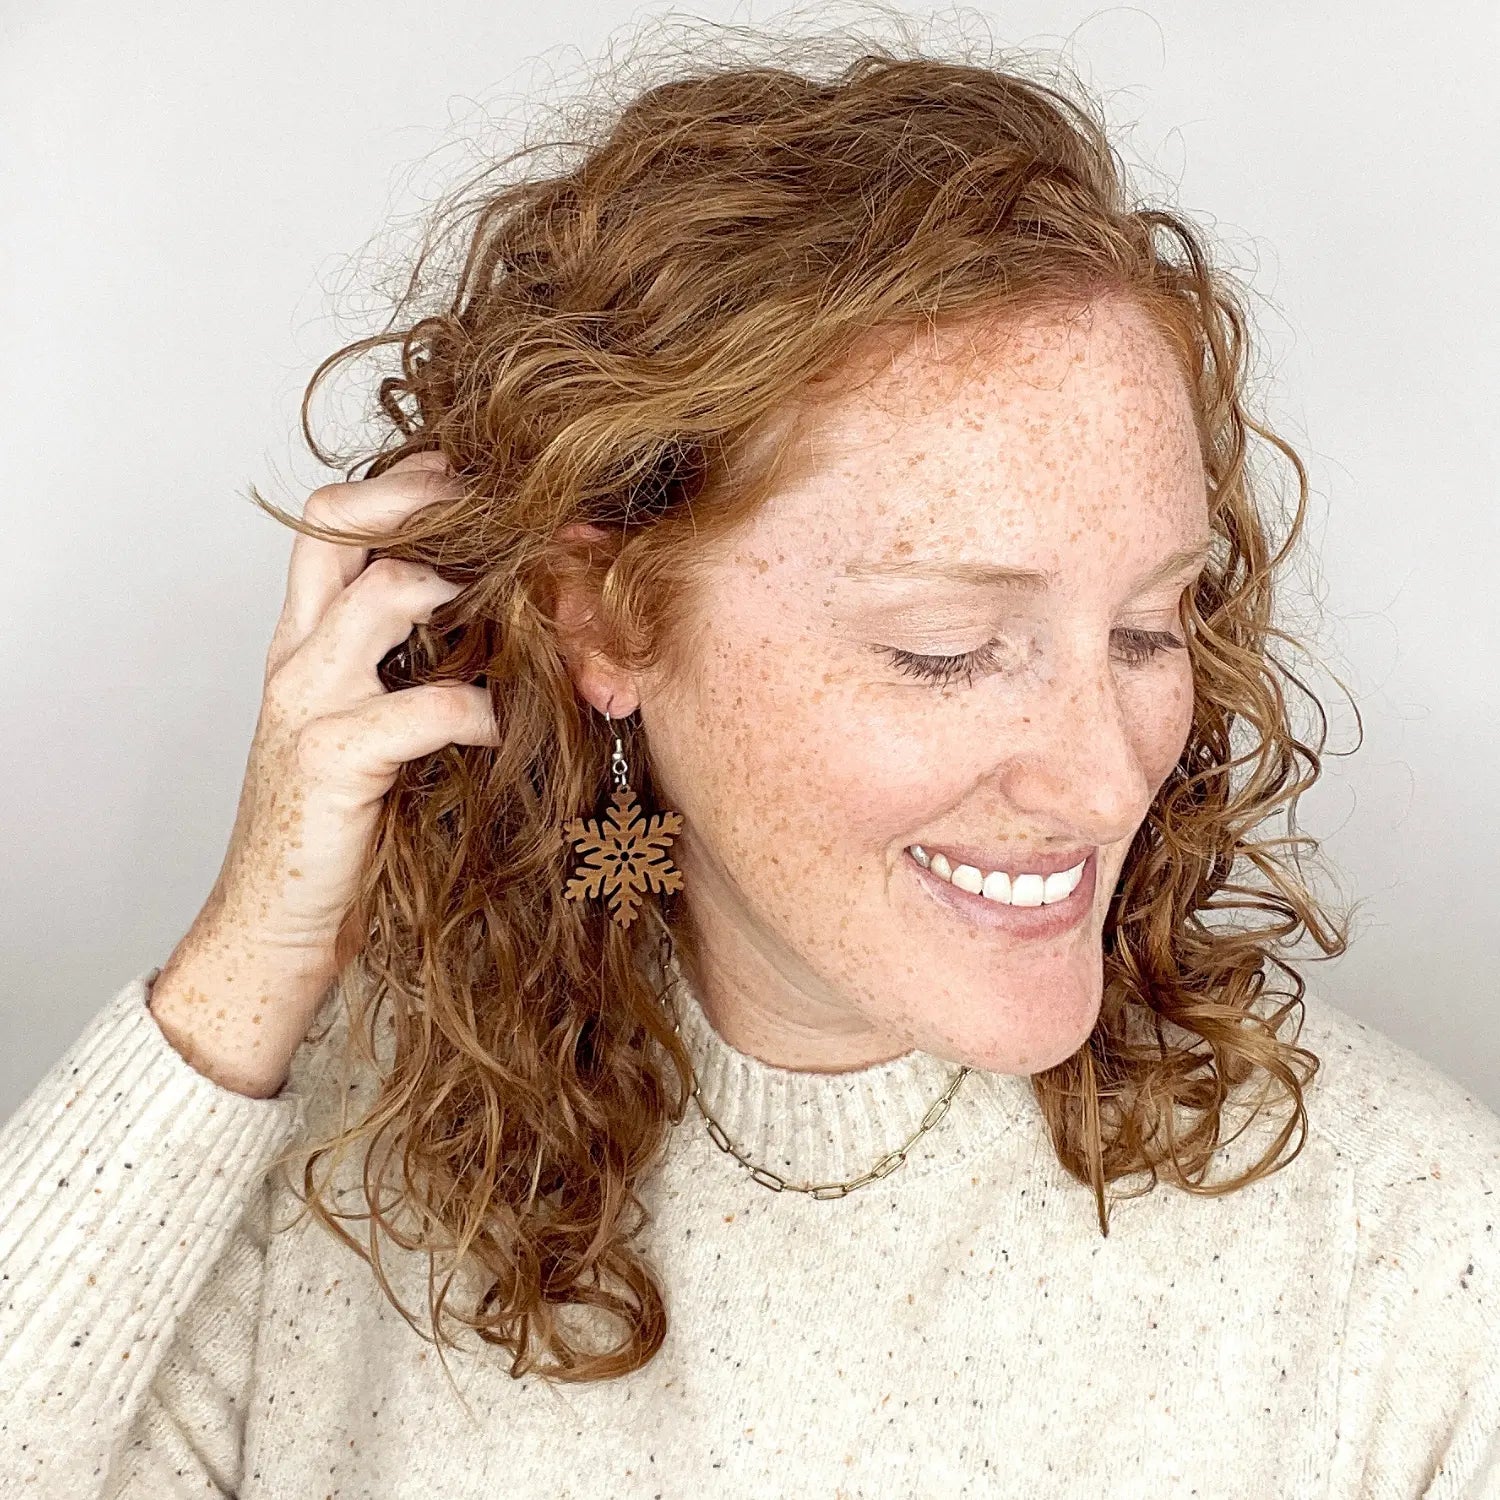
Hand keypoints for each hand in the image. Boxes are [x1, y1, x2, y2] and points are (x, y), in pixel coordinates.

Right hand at [149, 451, 501, 1096]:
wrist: (275, 931)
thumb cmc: (342, 832)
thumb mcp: (377, 730)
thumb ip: (418, 671)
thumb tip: (511, 625)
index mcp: (307, 642)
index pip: (336, 522)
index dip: (404, 485)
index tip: (478, 481)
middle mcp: (298, 657)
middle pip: (338, 526)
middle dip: (422, 498)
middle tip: (503, 507)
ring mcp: (308, 704)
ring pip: (380, 595)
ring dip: (463, 588)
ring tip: (523, 604)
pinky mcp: (332, 762)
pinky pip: (423, 706)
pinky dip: (479, 707)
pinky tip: (507, 726)